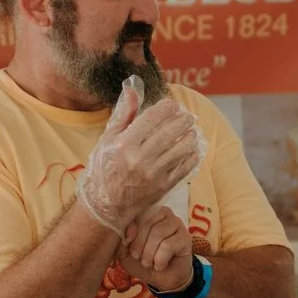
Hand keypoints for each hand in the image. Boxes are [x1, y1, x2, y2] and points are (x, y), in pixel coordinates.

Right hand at [79, 94, 200, 238]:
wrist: (105, 206)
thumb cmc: (104, 169)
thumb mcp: (107, 140)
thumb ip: (123, 115)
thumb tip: (133, 90)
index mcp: (124, 144)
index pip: (151, 119)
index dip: (166, 108)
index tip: (173, 105)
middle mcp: (139, 159)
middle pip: (169, 133)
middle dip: (183, 121)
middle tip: (188, 116)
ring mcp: (152, 174)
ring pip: (180, 150)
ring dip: (190, 138)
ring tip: (192, 131)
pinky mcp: (162, 188)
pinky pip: (183, 169)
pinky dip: (190, 157)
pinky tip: (192, 150)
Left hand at [120, 207, 195, 293]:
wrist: (163, 279)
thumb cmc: (144, 262)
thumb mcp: (126, 253)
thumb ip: (122, 241)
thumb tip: (127, 233)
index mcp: (148, 212)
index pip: (137, 214)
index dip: (130, 230)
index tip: (127, 244)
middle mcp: (163, 213)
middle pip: (147, 224)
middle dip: (139, 245)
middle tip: (138, 258)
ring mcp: (176, 224)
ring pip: (158, 233)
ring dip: (149, 253)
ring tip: (149, 263)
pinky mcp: (185, 237)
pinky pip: (168, 245)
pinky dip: (160, 259)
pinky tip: (160, 265)